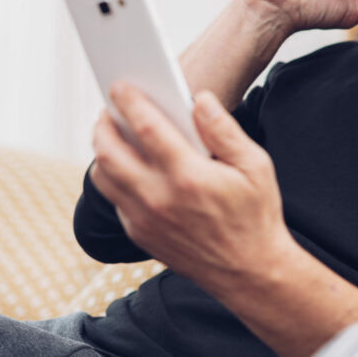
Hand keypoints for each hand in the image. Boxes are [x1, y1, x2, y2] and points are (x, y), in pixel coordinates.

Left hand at [90, 83, 294, 293]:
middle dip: (104, 124)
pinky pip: (115, 199)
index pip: (147, 128)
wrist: (250, 272)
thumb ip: (224, 129)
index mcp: (188, 176)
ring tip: (113, 133)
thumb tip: (199, 99)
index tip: (121, 85)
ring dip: (102, 150)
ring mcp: (145, 220)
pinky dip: (114, 177)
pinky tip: (128, 165)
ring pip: (104, 177)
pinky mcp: (140, 235)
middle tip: (110, 108)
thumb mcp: (255, 166)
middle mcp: (159, 199)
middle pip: (109, 152)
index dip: (130, 102)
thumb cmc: (256, 215)